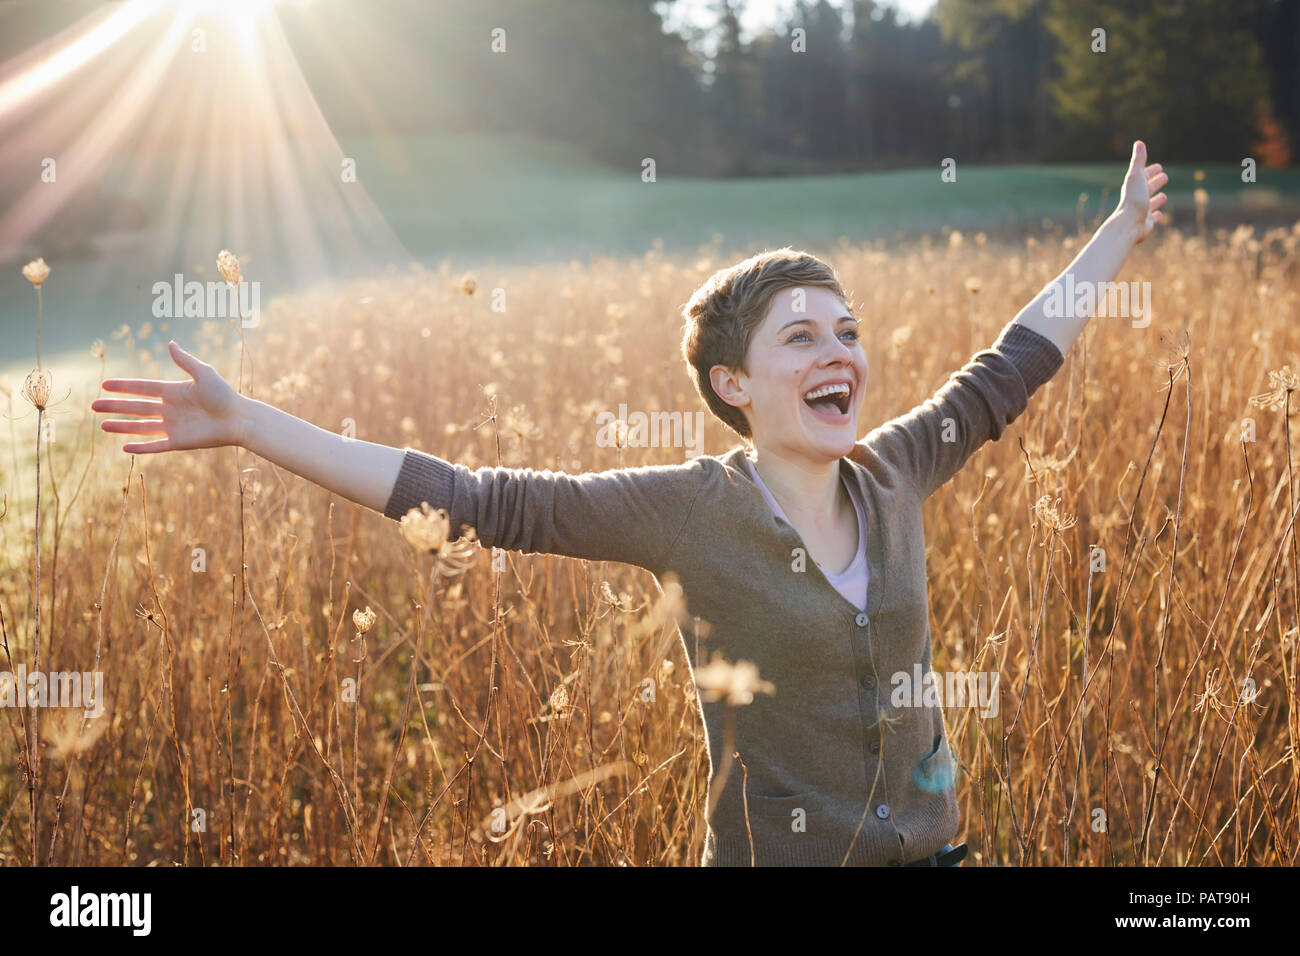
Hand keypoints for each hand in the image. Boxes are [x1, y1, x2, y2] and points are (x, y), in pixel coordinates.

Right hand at [92, 340, 245, 452]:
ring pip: (141, 427)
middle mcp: (170, 409)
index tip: (105, 385)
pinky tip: (124, 448)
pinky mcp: (178, 442)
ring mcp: (173, 426)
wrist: (239, 419)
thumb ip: (185, 361)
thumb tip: (170, 343)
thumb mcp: (203, 373)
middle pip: (136, 408)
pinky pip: (155, 445)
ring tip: (102, 426)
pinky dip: (140, 447)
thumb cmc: (224, 394)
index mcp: (173, 391)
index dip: (124, 387)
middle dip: (115, 407)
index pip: (142, 388)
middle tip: (93, 405)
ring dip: (121, 427)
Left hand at [1114, 140, 1167, 243]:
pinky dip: (1156, 215)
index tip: (1159, 167)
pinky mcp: (1145, 224)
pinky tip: (1160, 215)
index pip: (1144, 176)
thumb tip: (1139, 143)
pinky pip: (1152, 219)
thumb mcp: (1136, 177)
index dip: (1151, 171)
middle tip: (1164, 177)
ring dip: (1156, 199)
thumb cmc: (1133, 200)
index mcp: (1134, 188)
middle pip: (1147, 188)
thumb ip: (1138, 161)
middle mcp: (1136, 199)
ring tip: (1164, 196)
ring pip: (1150, 204)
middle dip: (1155, 182)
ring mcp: (1141, 212)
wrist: (1128, 225)